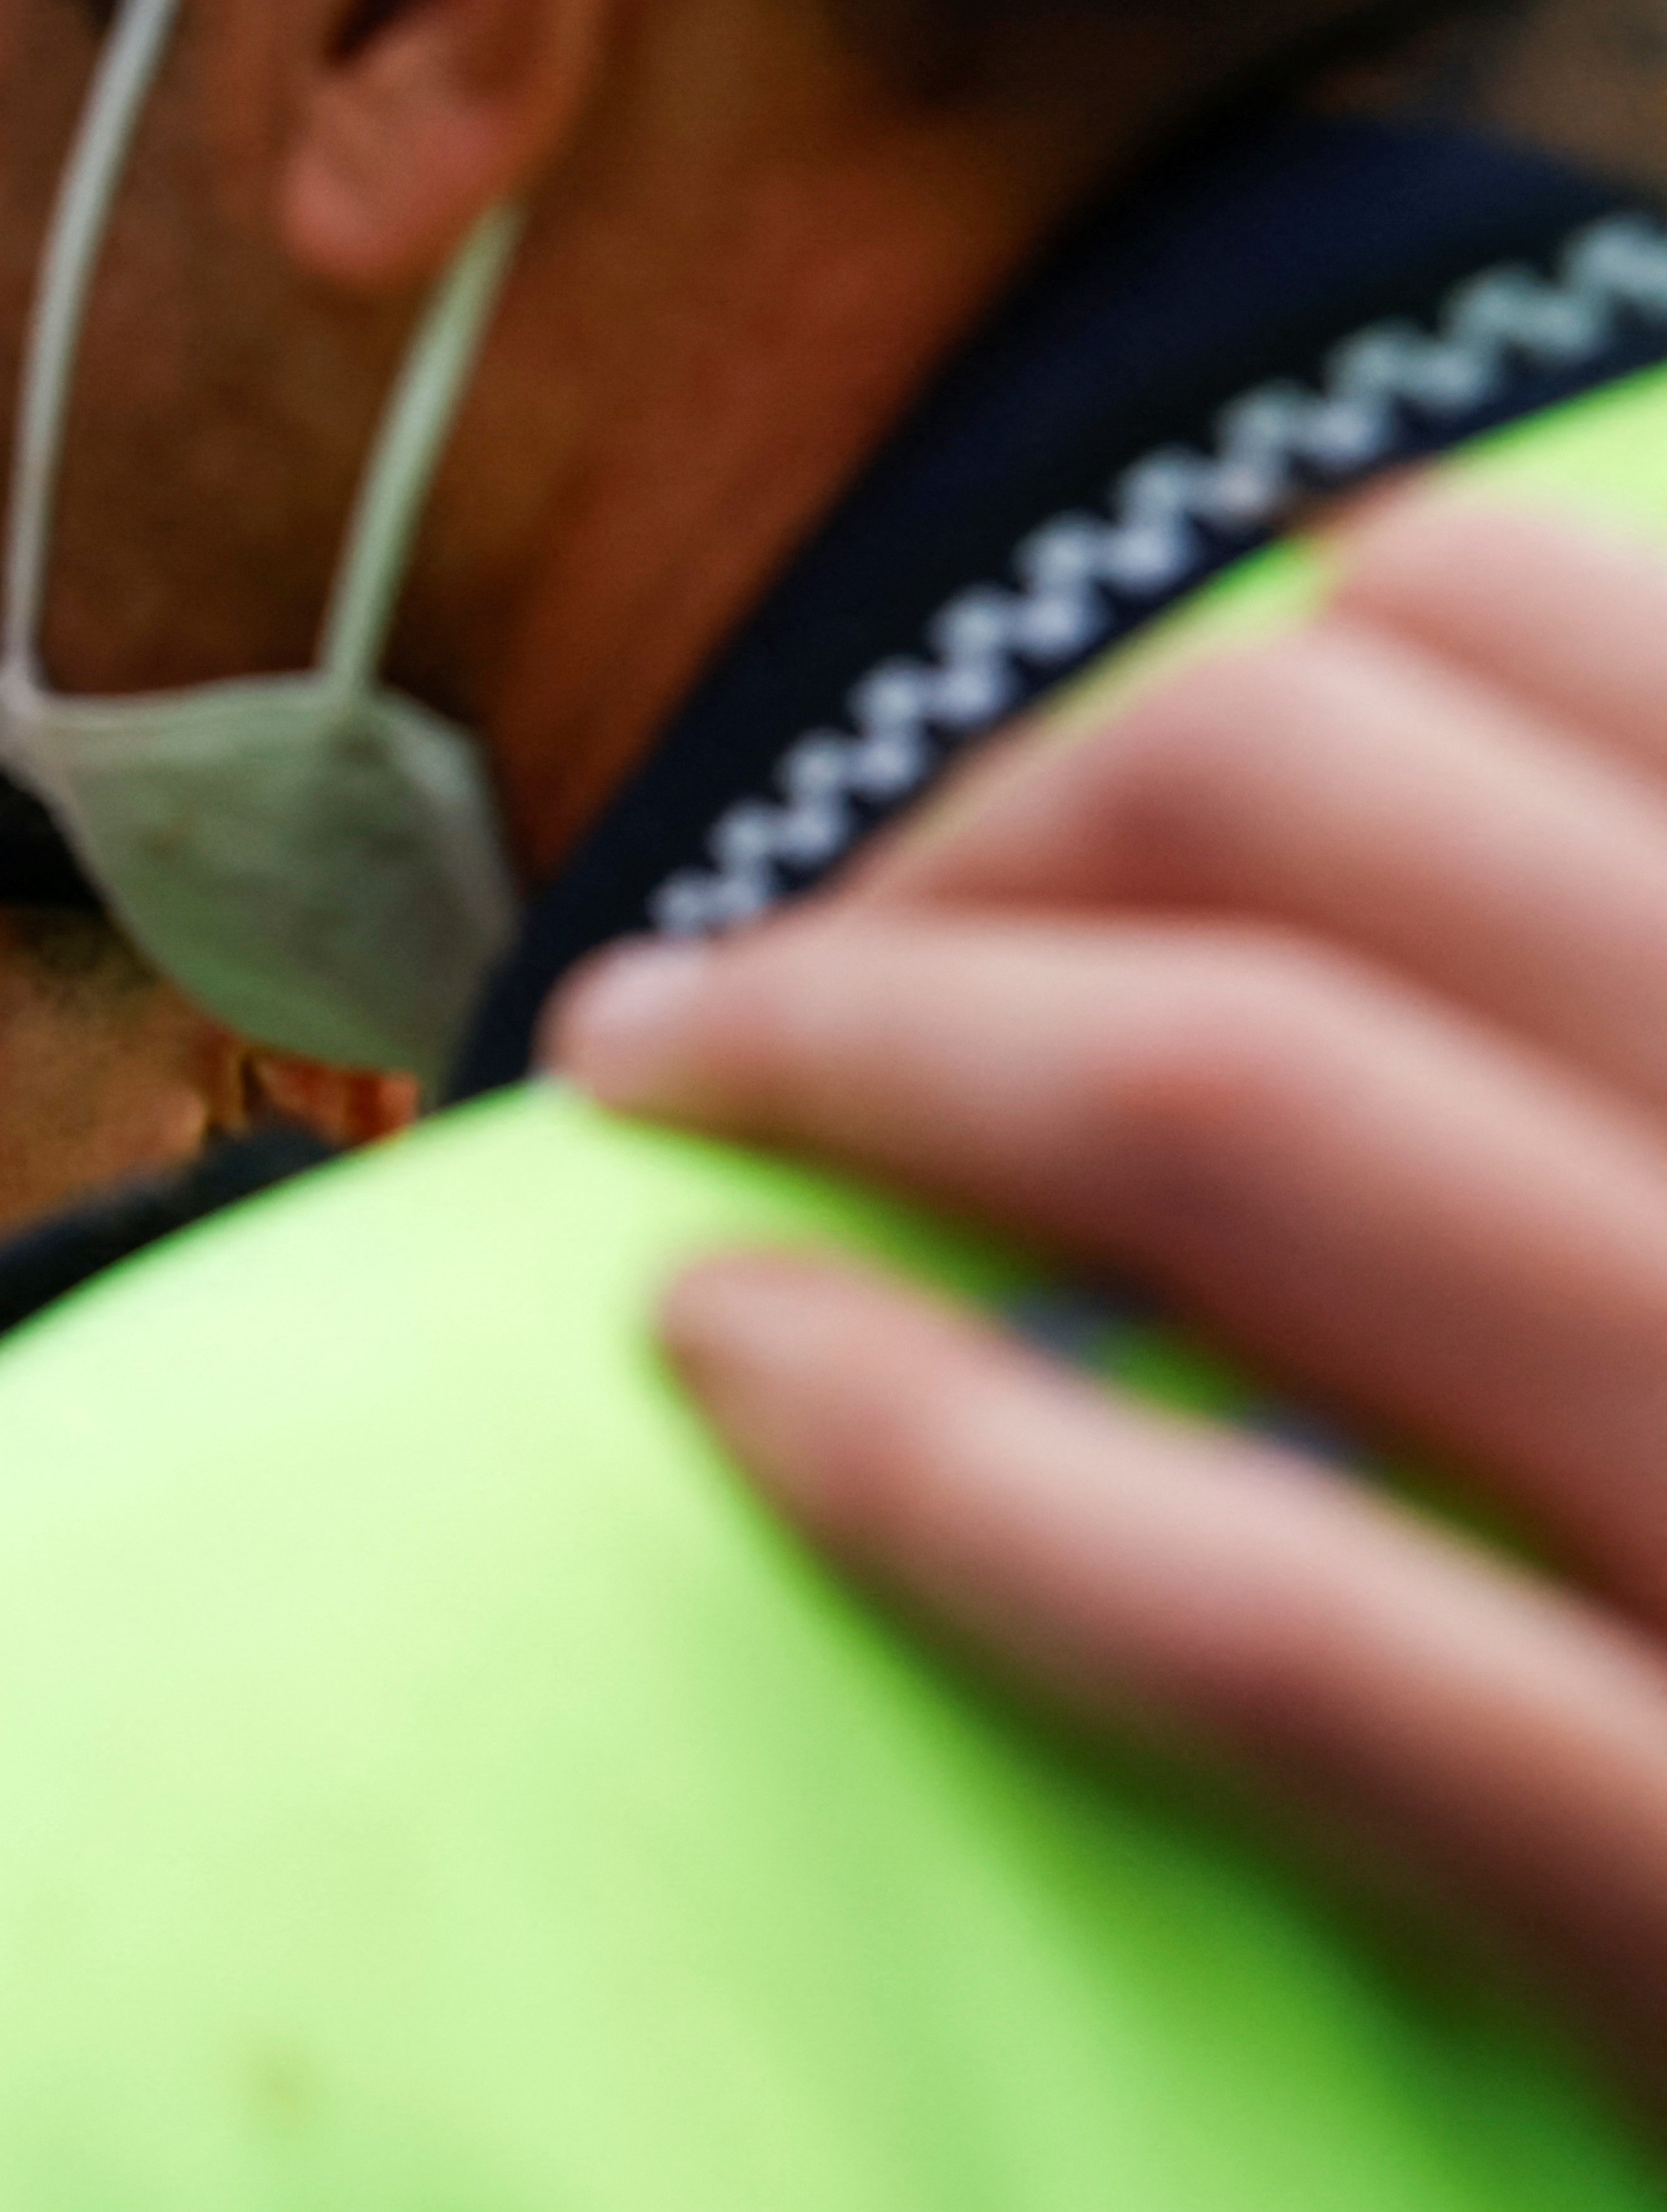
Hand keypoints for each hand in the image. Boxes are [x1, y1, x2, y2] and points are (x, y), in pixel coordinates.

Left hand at [549, 490, 1666, 2124]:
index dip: (1162, 700)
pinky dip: (939, 1447)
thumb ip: (1599, 1000)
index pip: (1498, 608)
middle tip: (741, 980)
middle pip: (1304, 777)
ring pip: (1232, 1091)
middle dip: (938, 841)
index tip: (984, 856)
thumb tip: (1321, 732)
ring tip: (640, 1081)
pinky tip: (726, 1364)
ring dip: (843, 1043)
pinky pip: (1272, 1603)